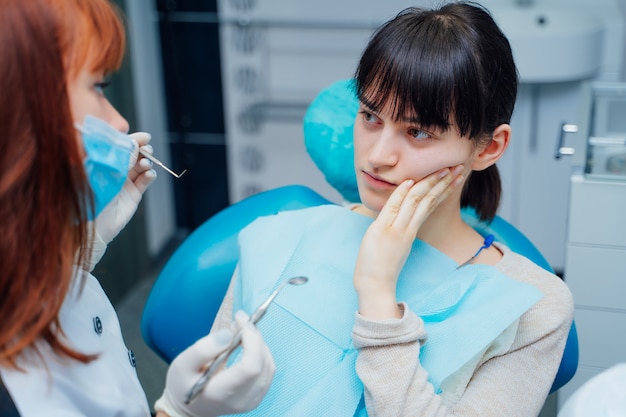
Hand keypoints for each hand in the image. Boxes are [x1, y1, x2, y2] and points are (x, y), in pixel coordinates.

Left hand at [86, 132, 156, 270]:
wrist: (93, 224)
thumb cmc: (90, 197)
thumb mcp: (105, 172)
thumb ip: (120, 158)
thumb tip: (133, 143)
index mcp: (104, 163)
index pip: (121, 147)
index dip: (133, 140)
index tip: (144, 137)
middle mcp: (115, 172)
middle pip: (134, 155)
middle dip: (143, 150)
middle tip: (146, 150)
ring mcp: (125, 183)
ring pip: (141, 167)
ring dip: (146, 163)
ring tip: (145, 164)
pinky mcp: (133, 195)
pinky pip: (145, 181)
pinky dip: (150, 176)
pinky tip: (149, 174)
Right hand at [155, 311, 274, 416]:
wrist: (189, 408)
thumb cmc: (183, 385)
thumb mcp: (183, 364)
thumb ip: (203, 349)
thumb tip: (229, 334)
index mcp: (222, 393)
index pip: (251, 367)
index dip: (252, 339)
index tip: (240, 320)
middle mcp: (242, 400)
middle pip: (262, 364)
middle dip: (255, 337)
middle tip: (240, 321)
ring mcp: (253, 400)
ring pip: (269, 365)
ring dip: (259, 343)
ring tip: (243, 331)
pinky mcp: (258, 396)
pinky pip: (268, 370)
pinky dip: (261, 352)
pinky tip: (248, 344)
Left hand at [353, 165, 463, 318]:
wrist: (375, 286)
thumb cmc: (381, 267)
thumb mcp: (394, 245)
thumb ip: (400, 230)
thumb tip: (400, 219)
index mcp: (411, 231)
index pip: (430, 204)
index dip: (443, 189)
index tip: (453, 176)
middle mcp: (408, 228)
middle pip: (429, 199)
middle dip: (444, 181)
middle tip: (459, 167)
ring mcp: (397, 229)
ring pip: (416, 201)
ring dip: (430, 182)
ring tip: (445, 169)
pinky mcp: (384, 232)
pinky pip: (394, 209)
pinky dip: (401, 194)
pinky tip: (410, 182)